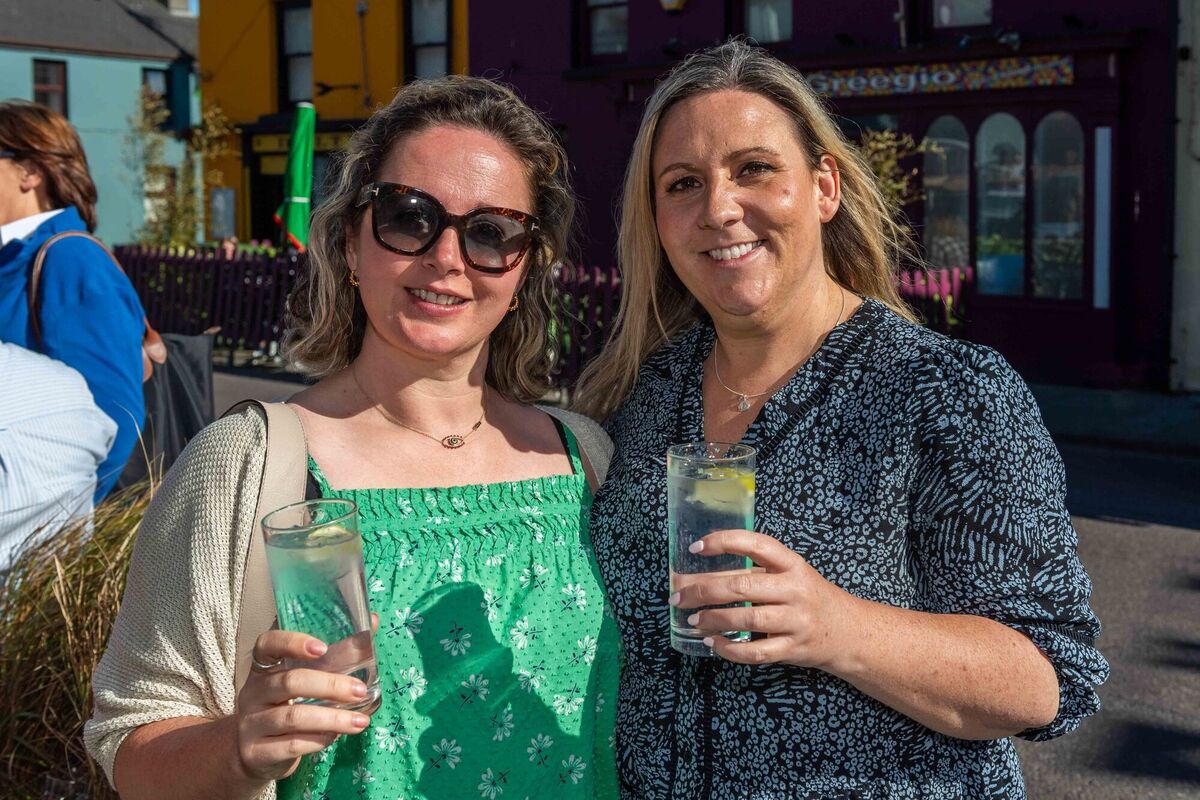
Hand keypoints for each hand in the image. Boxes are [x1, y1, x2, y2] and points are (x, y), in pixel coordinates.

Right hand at [233, 614, 379, 780]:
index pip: (267, 644)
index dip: (292, 642)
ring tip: (360, 721)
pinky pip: (290, 744)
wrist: (255, 753)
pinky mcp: (255, 752)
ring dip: (332, 718)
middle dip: (330, 686)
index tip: (322, 647)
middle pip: (289, 682)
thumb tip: (372, 620)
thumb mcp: (305, 678)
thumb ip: (338, 653)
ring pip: (293, 717)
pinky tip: (336, 737)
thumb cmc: (288, 705)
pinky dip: (318, 740)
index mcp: (264, 667)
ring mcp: (251, 723)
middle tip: (360, 691)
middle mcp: (253, 692)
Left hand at [669, 529, 858, 669]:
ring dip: (713, 619)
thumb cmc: (810, 598)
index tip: (696, 547)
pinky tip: (712, 643)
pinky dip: (729, 649)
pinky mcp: (794, 649)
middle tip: (679, 595)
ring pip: (747, 618)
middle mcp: (795, 590)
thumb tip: (701, 573)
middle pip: (743, 586)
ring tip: (692, 619)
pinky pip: (756, 651)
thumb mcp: (791, 575)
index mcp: (792, 564)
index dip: (724, 542)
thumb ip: (756, 572)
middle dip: (704, 590)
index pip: (756, 544)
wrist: (849, 631)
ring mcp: (796, 621)